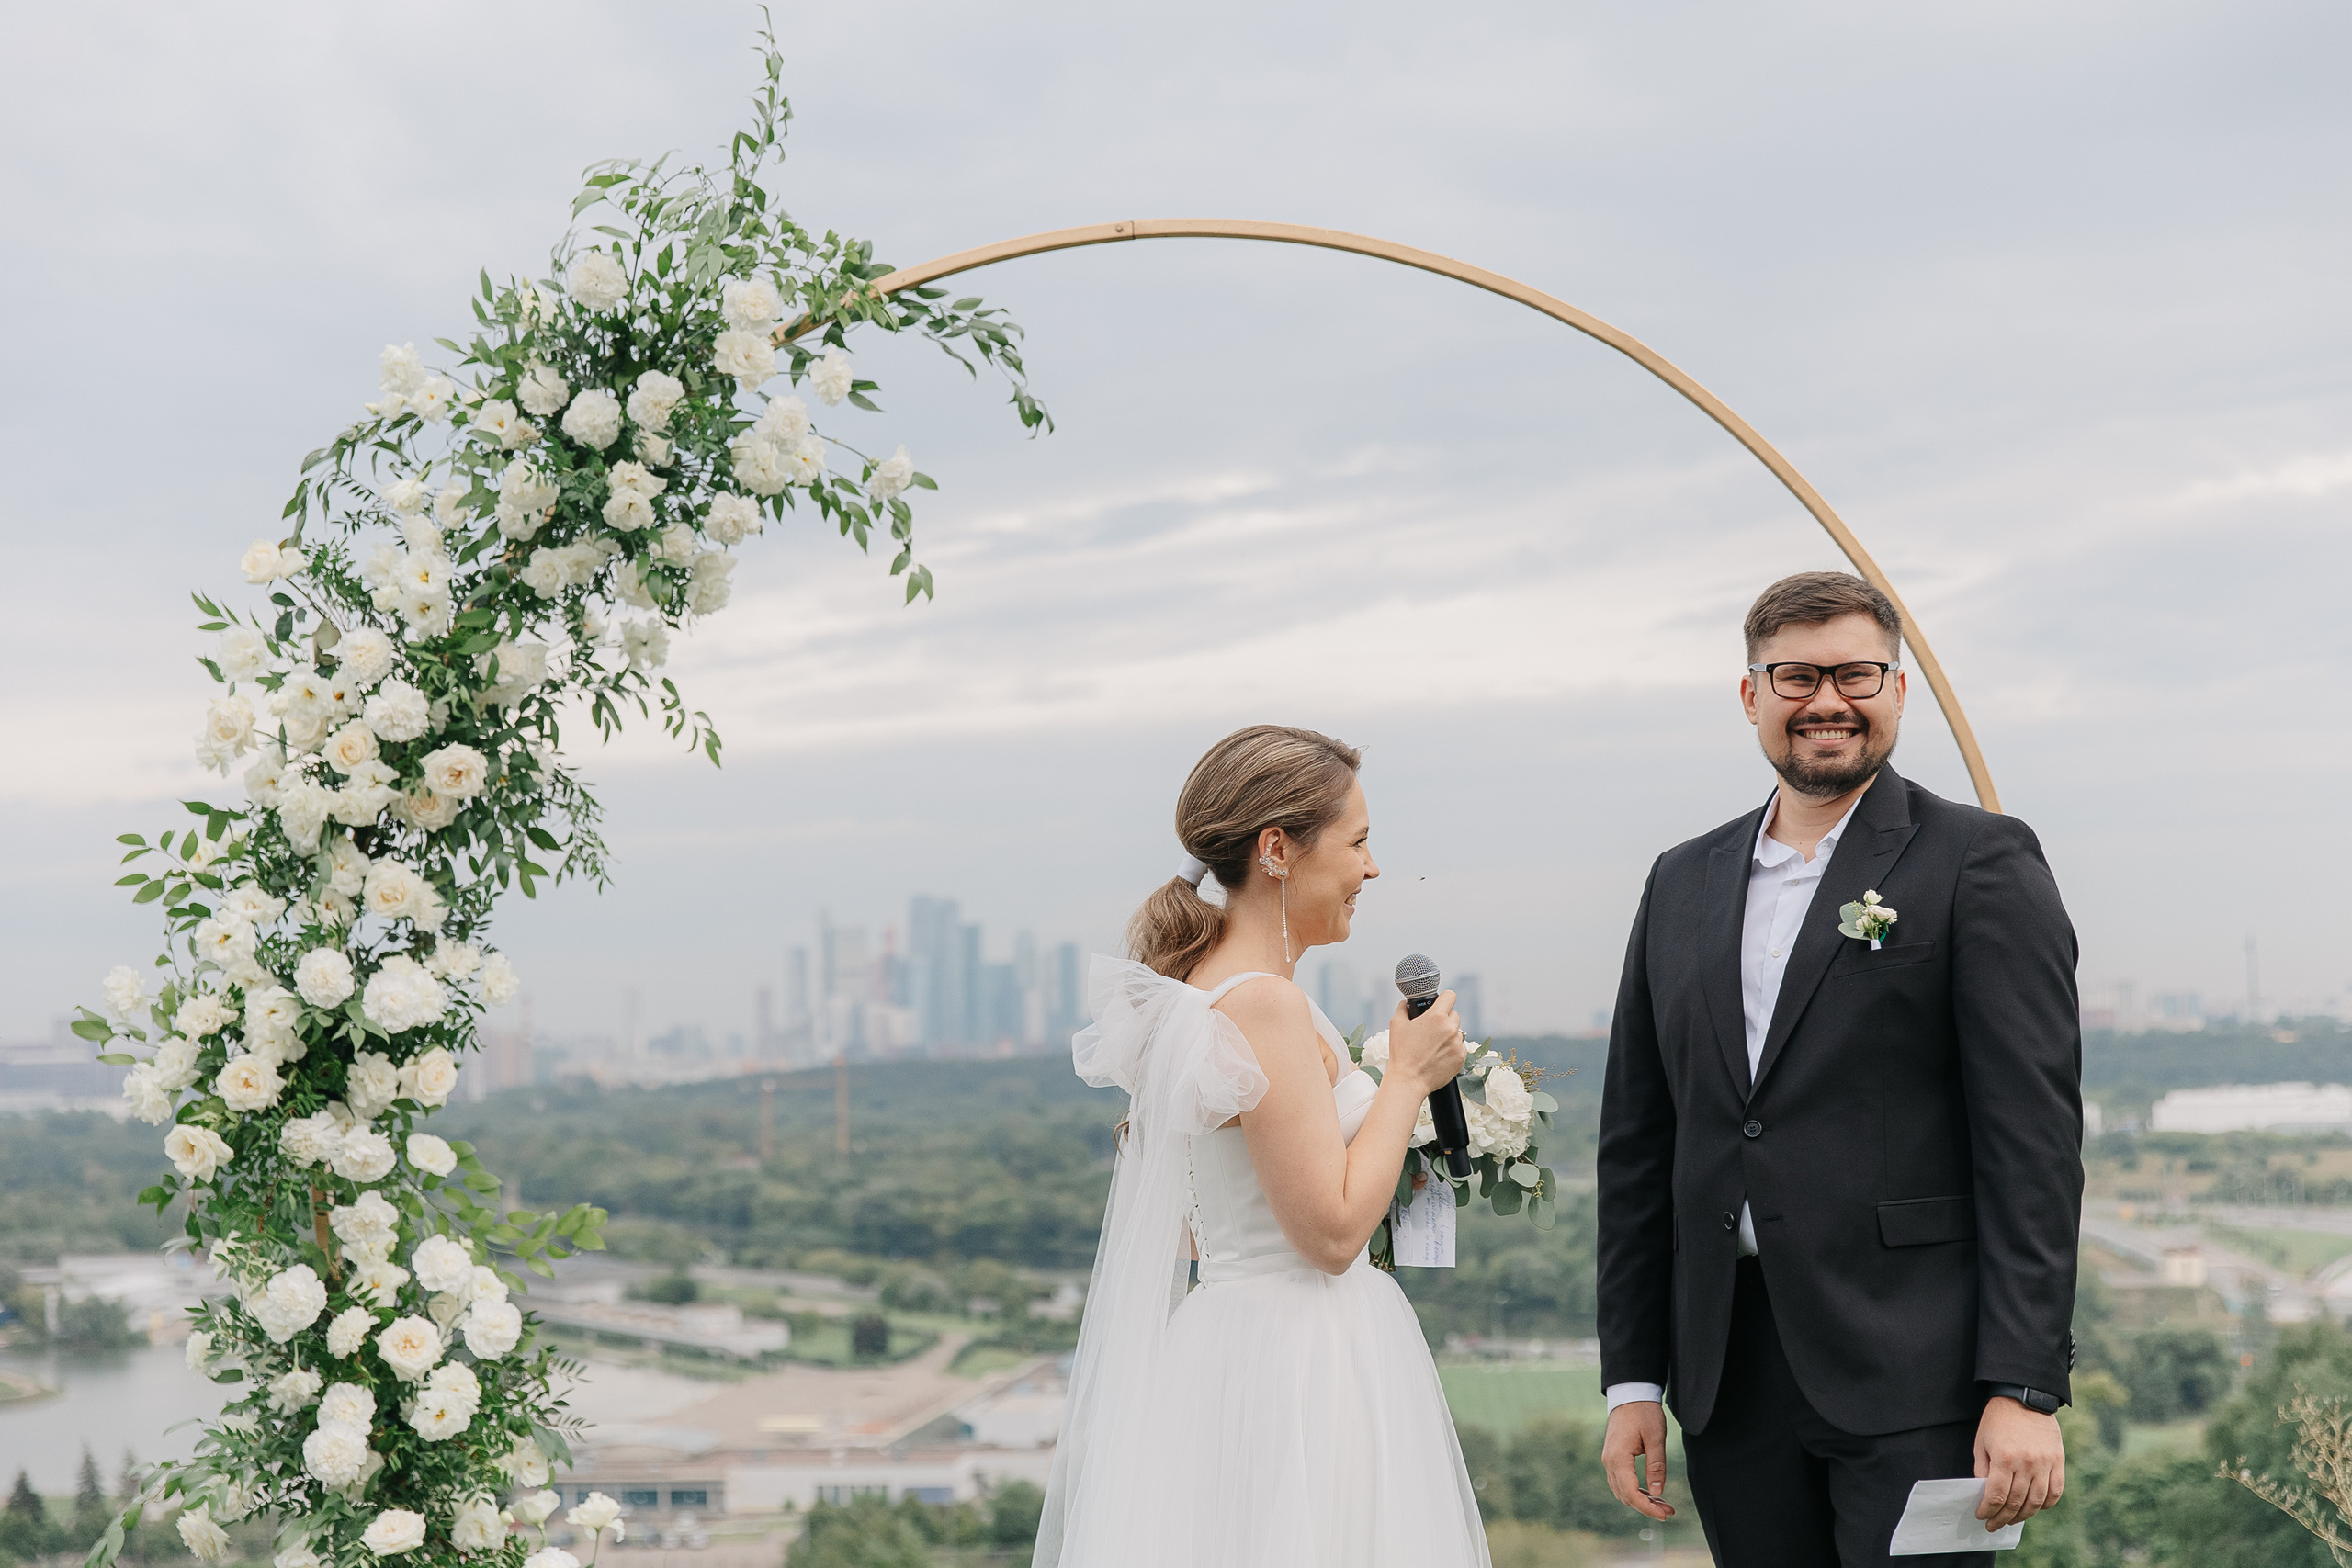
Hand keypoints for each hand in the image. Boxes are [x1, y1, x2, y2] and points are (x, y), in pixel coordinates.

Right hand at [1386, 991, 1467, 1094]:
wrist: (1409, 1080)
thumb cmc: (1401, 1053)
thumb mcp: (1396, 1024)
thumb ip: (1403, 1008)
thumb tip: (1405, 1003)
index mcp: (1436, 1017)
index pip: (1450, 996)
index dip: (1444, 999)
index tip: (1440, 1004)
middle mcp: (1450, 1028)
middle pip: (1454, 1015)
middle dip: (1444, 1019)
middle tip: (1431, 1030)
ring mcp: (1458, 1044)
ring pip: (1457, 1032)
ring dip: (1449, 1035)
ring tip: (1433, 1046)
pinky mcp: (1461, 1058)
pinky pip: (1460, 1048)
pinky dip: (1451, 1050)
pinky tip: (1438, 1056)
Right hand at [1602, 1401, 1674, 1519]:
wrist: (1630, 1394)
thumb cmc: (1643, 1413)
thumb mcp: (1656, 1438)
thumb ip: (1656, 1466)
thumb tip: (1658, 1492)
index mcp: (1618, 1458)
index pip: (1631, 1493)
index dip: (1647, 1508)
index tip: (1665, 1514)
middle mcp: (1609, 1462)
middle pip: (1625, 1496)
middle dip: (1646, 1507)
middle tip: (1669, 1511)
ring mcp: (1609, 1460)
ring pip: (1622, 1491)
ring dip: (1641, 1500)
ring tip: (1663, 1504)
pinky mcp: (1612, 1457)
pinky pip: (1621, 1482)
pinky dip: (1635, 1491)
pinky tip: (1651, 1493)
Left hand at [1975, 1397, 2064, 1529]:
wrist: (2024, 1398)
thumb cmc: (1998, 1419)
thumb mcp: (1982, 1442)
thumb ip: (1983, 1469)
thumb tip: (1984, 1494)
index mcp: (2004, 1458)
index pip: (1996, 1496)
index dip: (1988, 1511)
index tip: (1982, 1516)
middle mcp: (2026, 1464)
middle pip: (2016, 1502)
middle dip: (2002, 1518)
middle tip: (1994, 1525)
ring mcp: (2045, 1464)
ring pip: (2036, 1502)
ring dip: (2023, 1515)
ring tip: (2012, 1520)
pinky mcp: (2058, 1461)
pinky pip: (2055, 1491)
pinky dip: (2046, 1504)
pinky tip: (2036, 1508)